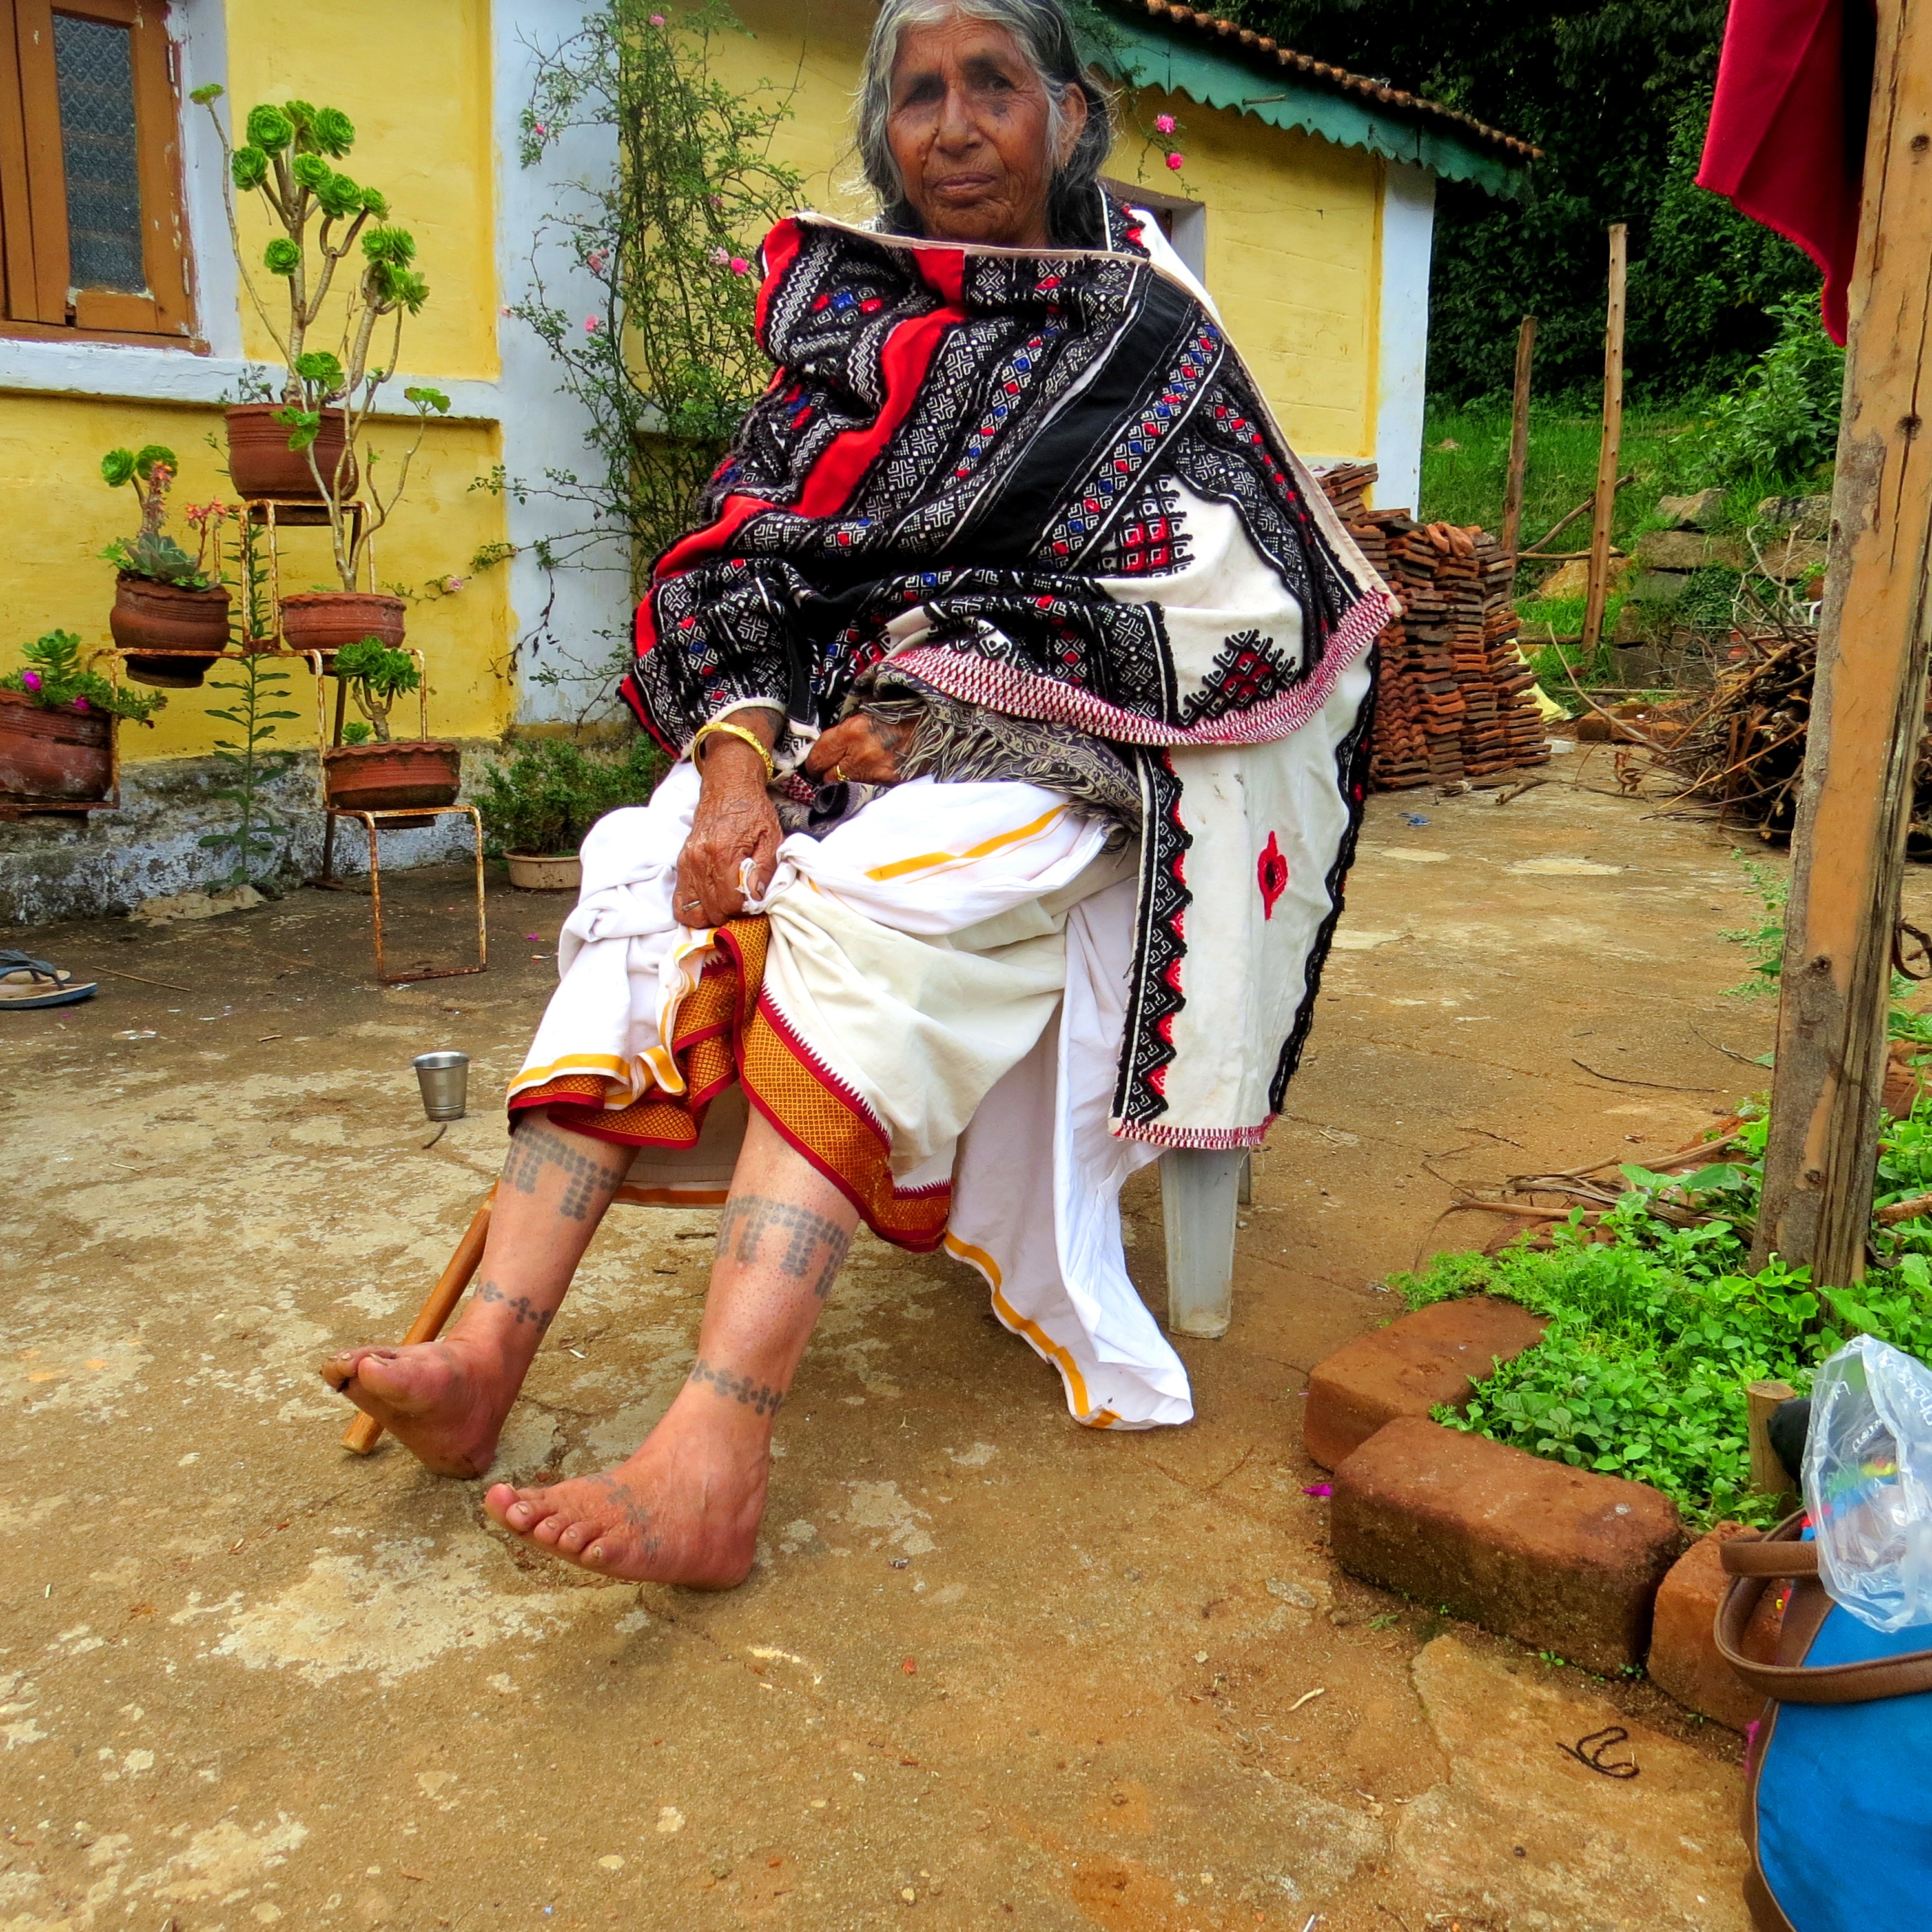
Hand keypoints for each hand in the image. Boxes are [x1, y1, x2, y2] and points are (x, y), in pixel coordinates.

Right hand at [675, 730, 781, 926]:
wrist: (727, 787)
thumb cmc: (752, 811)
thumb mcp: (771, 837)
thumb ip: (765, 869)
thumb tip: (756, 898)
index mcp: (723, 853)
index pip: (730, 903)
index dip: (745, 910)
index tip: (755, 903)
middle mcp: (700, 860)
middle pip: (713, 910)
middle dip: (731, 914)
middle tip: (744, 904)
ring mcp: (687, 863)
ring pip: (695, 911)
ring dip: (714, 914)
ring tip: (728, 905)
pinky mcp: (681, 864)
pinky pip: (680, 902)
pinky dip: (694, 910)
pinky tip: (710, 906)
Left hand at [802, 713, 907, 785]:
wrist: (933, 723)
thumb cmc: (899, 714)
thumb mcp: (865, 714)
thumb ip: (844, 733)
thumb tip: (827, 750)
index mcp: (853, 732)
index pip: (819, 757)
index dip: (814, 763)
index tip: (816, 765)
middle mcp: (863, 755)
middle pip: (830, 778)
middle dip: (830, 775)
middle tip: (834, 770)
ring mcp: (879, 773)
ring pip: (848, 788)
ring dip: (848, 783)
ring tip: (855, 774)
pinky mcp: (892, 784)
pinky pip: (869, 791)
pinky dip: (867, 787)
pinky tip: (872, 778)